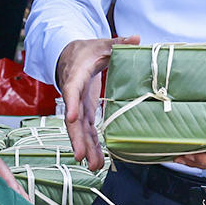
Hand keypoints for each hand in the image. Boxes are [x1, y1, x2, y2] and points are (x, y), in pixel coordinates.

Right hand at [55, 35, 133, 169]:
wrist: (69, 56)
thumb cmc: (86, 50)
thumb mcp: (101, 44)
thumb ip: (117, 43)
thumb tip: (136, 39)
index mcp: (77, 75)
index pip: (72, 90)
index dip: (72, 104)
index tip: (73, 117)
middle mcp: (74, 94)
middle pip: (73, 119)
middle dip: (77, 138)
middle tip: (81, 156)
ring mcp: (78, 105)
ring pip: (79, 129)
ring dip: (85, 147)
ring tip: (93, 165)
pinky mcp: (84, 112)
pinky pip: (86, 130)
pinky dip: (91, 145)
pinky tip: (97, 161)